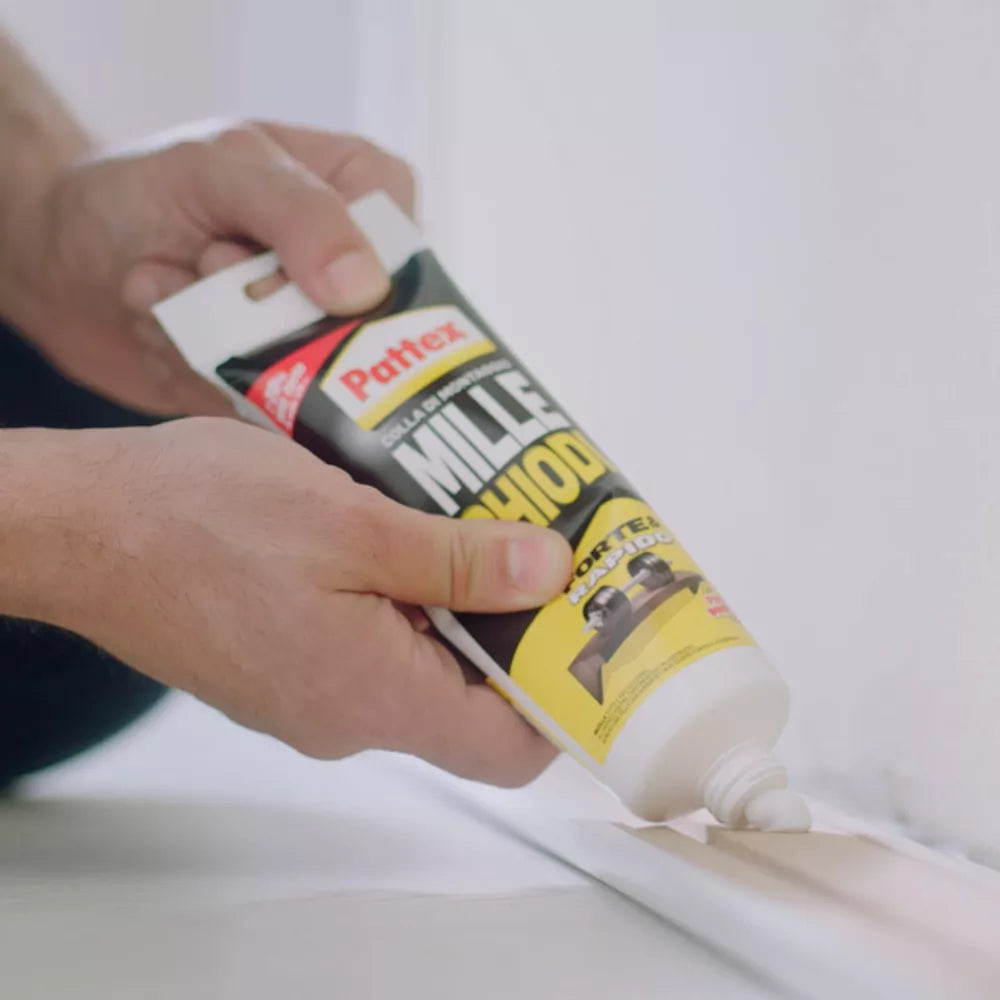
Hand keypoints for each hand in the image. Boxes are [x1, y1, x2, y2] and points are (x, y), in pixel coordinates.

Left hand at [2, 121, 413, 414]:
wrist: (61, 262)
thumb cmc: (135, 192)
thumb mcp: (215, 169)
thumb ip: (297, 212)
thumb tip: (366, 290)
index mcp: (363, 193)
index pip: (404, 262)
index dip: (338, 283)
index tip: (263, 263)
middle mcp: (352, 268)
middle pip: (358, 333)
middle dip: (260, 314)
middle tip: (202, 268)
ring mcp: (315, 330)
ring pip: (306, 379)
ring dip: (215, 344)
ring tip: (168, 292)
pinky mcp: (282, 383)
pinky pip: (266, 410)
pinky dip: (201, 376)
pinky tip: (165, 331)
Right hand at [18, 418, 571, 785]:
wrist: (82, 527)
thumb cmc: (193, 521)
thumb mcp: (351, 523)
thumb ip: (458, 560)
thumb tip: (546, 574)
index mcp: (372, 697)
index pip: (509, 747)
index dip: (560, 694)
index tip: (591, 628)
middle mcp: (345, 714)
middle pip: (469, 697)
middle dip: (512, 622)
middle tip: (538, 545)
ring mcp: (311, 691)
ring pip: (419, 660)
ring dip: (453, 596)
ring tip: (472, 520)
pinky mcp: (285, 659)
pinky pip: (370, 639)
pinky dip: (401, 591)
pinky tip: (401, 528)